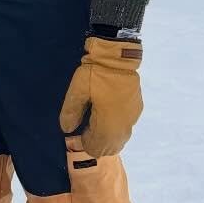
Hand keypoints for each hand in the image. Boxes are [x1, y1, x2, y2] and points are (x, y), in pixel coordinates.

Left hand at [59, 36, 142, 156]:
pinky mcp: (136, 109)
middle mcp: (123, 124)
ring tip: (92, 128)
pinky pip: (125, 128)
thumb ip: (71, 111)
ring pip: (120, 139)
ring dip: (107, 139)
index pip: (98, 145)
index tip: (76, 138)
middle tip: (83, 134)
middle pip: (111, 146)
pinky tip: (104, 120)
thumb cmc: (96, 73)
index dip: (86, 145)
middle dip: (97, 144)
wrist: (118, 56)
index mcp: (109, 121)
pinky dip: (114, 131)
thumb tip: (67, 129)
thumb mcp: (77, 90)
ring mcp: (132, 116)